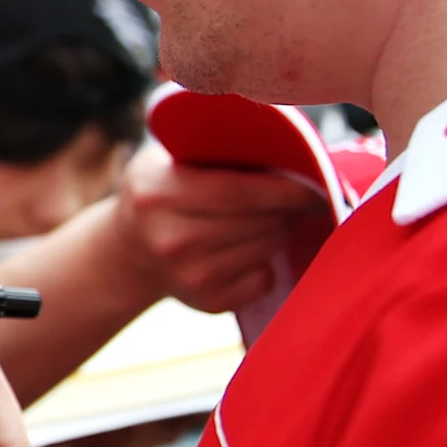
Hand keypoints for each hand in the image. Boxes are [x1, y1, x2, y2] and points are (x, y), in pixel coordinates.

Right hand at [104, 140, 329, 314]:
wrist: (128, 254)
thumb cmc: (161, 193)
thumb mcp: (164, 160)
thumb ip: (209, 148)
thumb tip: (284, 144)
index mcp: (158, 194)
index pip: (239, 192)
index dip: (287, 189)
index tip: (318, 184)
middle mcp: (170, 239)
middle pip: (260, 222)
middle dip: (290, 208)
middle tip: (301, 197)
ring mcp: (189, 275)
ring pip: (268, 248)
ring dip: (281, 230)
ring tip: (271, 219)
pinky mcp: (208, 302)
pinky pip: (264, 279)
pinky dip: (268, 263)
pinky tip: (248, 250)